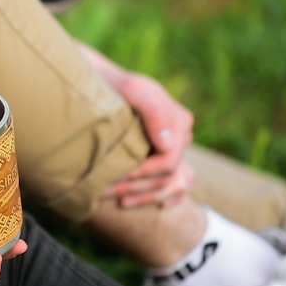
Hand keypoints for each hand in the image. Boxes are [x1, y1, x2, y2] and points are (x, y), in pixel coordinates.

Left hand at [74, 41, 194, 207]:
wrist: (102, 82)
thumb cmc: (114, 85)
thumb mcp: (132, 90)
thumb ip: (152, 111)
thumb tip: (166, 145)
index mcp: (179, 120)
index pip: (167, 161)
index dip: (140, 174)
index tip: (113, 177)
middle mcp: (183, 136)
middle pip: (167, 176)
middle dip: (136, 187)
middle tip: (105, 192)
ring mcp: (177, 148)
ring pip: (171, 185)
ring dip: (144, 196)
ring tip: (117, 200)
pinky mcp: (167, 156)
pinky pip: (177, 186)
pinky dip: (162, 198)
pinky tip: (138, 202)